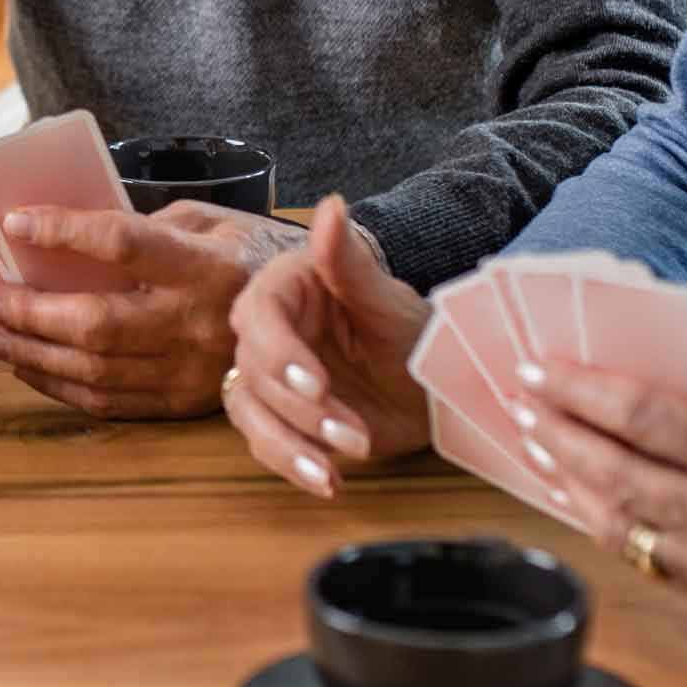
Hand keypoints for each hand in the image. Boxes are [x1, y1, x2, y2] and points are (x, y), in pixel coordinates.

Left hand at [0, 200, 299, 419]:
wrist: (310, 317)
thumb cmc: (249, 253)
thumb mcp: (209, 219)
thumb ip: (145, 225)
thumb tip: (68, 236)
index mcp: (207, 264)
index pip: (123, 243)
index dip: (64, 231)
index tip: (15, 222)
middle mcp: (200, 321)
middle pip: (96, 322)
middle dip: (29, 312)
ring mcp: (193, 370)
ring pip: (95, 371)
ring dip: (32, 354)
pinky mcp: (185, 404)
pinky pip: (109, 404)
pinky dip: (60, 387)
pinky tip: (30, 366)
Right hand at [225, 195, 436, 494]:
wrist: (436, 384)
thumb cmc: (414, 331)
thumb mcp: (387, 299)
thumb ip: (348, 260)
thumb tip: (331, 205)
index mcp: (289, 287)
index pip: (259, 314)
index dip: (279, 352)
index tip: (316, 384)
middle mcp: (271, 329)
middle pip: (254, 369)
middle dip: (300, 409)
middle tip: (351, 433)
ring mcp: (271, 377)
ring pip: (251, 411)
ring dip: (290, 444)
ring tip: (338, 469)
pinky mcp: (280, 417)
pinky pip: (266, 442)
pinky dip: (293, 464)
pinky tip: (330, 481)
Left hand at [514, 361, 686, 686]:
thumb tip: (662, 418)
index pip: (646, 418)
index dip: (584, 391)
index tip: (542, 369)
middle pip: (616, 472)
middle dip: (560, 432)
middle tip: (522, 402)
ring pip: (620, 525)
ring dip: (572, 485)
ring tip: (540, 449)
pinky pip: (650, 565)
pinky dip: (612, 531)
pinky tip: (588, 507)